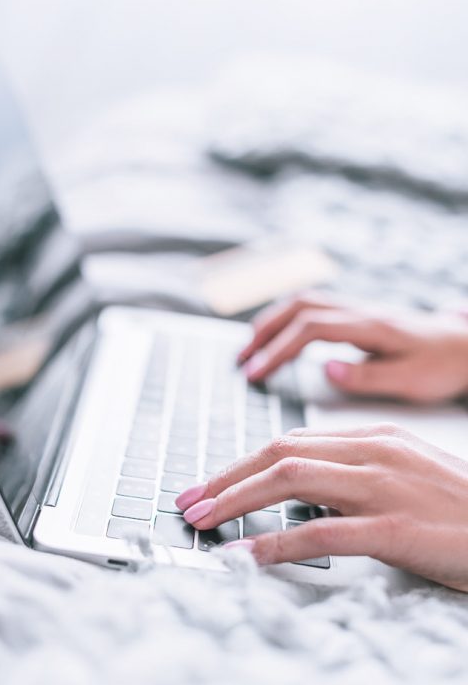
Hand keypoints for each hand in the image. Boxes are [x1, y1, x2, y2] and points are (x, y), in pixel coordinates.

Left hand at [176, 423, 467, 591]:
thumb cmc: (458, 507)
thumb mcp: (404, 473)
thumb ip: (353, 471)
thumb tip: (299, 487)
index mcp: (373, 437)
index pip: (290, 440)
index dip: (242, 462)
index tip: (210, 483)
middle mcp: (372, 452)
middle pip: (279, 454)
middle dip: (225, 477)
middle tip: (189, 501)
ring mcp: (383, 486)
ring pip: (290, 481)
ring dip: (236, 501)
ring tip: (202, 521)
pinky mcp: (394, 527)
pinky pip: (321, 532)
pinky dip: (275, 542)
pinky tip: (247, 556)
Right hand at [238, 292, 467, 402]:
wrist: (463, 345)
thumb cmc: (441, 365)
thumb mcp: (412, 380)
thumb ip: (369, 376)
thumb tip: (327, 370)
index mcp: (370, 326)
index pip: (310, 329)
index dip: (278, 350)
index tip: (255, 374)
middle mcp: (358, 312)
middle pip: (298, 307)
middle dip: (263, 332)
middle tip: (240, 361)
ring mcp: (355, 311)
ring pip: (302, 304)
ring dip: (270, 324)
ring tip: (248, 350)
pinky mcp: (354, 317)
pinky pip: (311, 310)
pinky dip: (285, 322)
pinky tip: (275, 340)